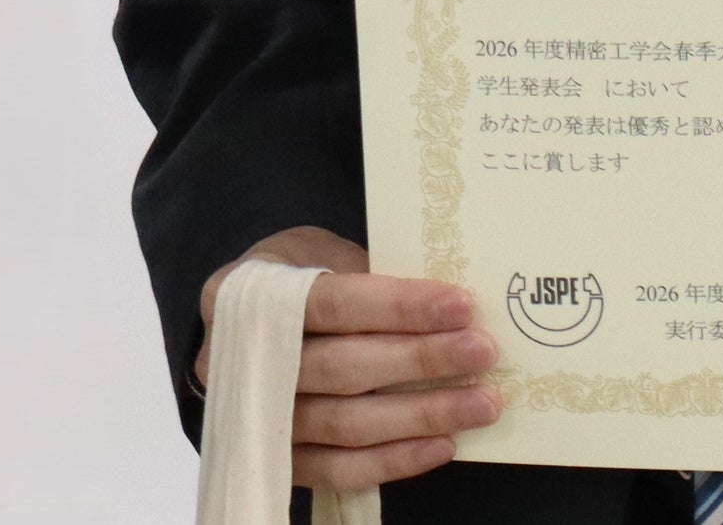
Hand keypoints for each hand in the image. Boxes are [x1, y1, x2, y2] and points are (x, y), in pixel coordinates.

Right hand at [196, 227, 500, 493]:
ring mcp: (259, 419)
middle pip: (344, 369)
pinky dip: (393, 460)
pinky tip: (443, 445)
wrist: (239, 327)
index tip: (460, 306)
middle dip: (421, 360)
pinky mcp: (279, 461)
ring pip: (346, 425)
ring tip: (480, 404)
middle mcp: (243, 364)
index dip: (398, 306)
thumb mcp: (317, 252)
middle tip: (483, 352)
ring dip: (421, 416)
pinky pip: (338, 471)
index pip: (334, 303)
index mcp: (250, 296)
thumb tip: (448, 303)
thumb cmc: (293, 277)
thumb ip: (366, 274)